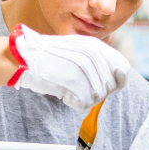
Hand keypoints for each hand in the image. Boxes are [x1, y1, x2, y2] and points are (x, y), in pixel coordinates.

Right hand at [7, 24, 130, 110]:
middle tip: (81, 88)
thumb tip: (119, 71)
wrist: (26, 57)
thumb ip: (98, 56)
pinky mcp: (75, 84)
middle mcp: (93, 57)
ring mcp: (84, 70)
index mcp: (96, 46)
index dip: (119, 80)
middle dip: (99, 91)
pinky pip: (84, 103)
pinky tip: (65, 93)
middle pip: (110, 85)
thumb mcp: (77, 46)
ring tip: (70, 88)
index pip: (122, 68)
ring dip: (85, 97)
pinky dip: (75, 102)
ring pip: (98, 96)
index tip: (111, 86)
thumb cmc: (49, 55)